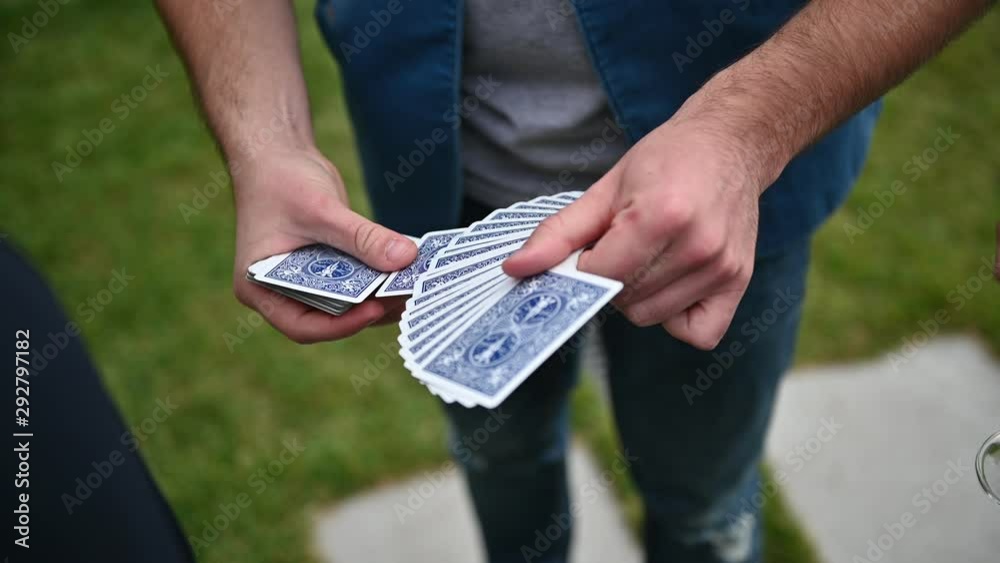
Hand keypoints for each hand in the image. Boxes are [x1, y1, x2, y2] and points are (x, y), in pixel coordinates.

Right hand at [232, 148, 416, 342]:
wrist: (276, 154)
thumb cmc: (280, 180)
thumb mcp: (321, 209)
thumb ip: (362, 237)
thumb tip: (406, 257)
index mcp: (261, 287)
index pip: (302, 326)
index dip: (341, 326)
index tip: (375, 308)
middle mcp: (281, 292)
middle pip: (329, 317)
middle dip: (368, 310)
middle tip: (406, 297)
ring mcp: (306, 281)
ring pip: (347, 303)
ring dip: (380, 296)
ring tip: (413, 285)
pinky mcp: (328, 268)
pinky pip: (355, 282)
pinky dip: (377, 278)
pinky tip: (406, 269)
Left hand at [504, 117, 771, 349]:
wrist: (730, 143)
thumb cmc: (666, 161)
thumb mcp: (605, 189)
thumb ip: (559, 233)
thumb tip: (516, 269)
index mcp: (661, 216)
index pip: (599, 275)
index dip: (585, 265)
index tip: (592, 246)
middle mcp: (698, 246)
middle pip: (624, 301)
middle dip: (611, 279)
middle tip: (624, 245)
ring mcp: (723, 267)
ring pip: (651, 316)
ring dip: (638, 295)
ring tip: (649, 256)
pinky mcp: (740, 281)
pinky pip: (697, 334)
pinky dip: (677, 318)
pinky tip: (672, 284)